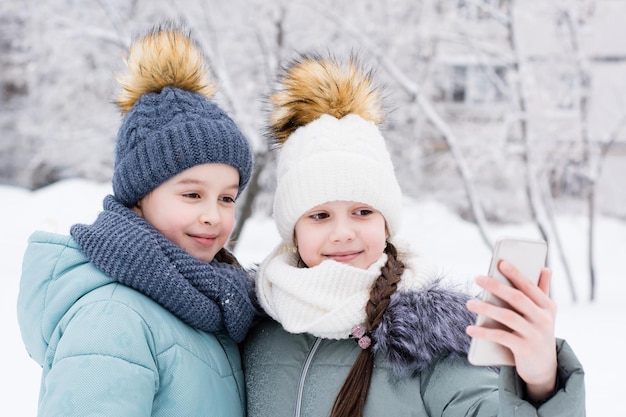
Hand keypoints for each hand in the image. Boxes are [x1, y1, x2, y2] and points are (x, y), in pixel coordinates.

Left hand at [466, 260, 557, 401]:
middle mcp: (543, 319)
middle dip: (496, 286)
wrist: (545, 368)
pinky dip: (484, 333)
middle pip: (517, 298)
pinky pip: (501, 337)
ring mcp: (535, 335)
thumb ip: (542, 290)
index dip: (516, 274)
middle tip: (478, 278)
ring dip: (486, 308)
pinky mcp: (524, 349)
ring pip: (507, 317)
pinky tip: (470, 329)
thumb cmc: (538, 332)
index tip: (500, 262)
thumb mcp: (544, 313)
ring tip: (469, 303)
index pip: (529, 286)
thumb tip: (546, 267)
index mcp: (547, 306)